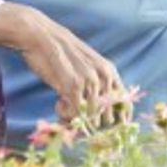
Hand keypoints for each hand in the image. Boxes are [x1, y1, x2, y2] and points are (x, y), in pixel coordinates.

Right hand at [0, 2, 124, 123]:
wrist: (42, 37)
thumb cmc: (60, 54)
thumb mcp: (86, 65)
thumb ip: (95, 84)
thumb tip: (98, 114)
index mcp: (109, 70)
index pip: (124, 102)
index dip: (121, 119)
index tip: (113, 129)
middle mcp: (103, 76)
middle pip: (106, 115)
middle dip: (92, 123)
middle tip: (76, 119)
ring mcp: (89, 81)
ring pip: (89, 117)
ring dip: (75, 118)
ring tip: (62, 106)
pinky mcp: (73, 85)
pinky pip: (74, 113)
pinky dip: (65, 114)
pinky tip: (57, 102)